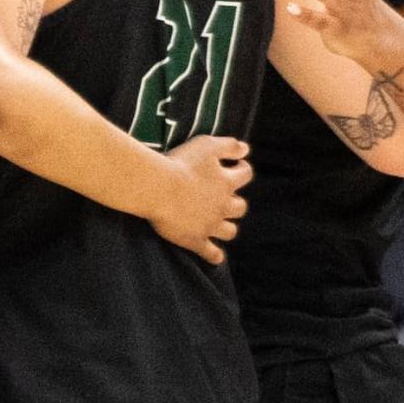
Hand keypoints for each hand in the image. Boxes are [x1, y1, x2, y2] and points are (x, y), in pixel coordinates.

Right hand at [151, 134, 250, 264]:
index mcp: (227, 182)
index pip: (246, 175)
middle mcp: (223, 206)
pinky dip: (214, 255)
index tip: (239, 166)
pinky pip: (209, 252)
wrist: (158, 188)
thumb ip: (229, 146)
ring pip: (229, 231)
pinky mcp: (194, 239)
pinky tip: (216, 257)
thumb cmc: (180, 163)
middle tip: (226, 199)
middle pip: (240, 208)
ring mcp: (210, 225)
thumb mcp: (206, 145)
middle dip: (236, 202)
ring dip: (228, 227)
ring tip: (222, 225)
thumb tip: (246, 149)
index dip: (244, 169)